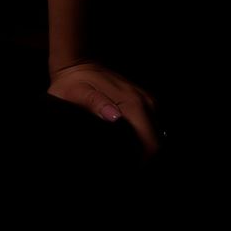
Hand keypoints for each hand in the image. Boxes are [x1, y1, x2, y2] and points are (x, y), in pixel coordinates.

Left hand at [47, 60, 163, 160]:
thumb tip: (114, 117)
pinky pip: (151, 125)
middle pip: (156, 141)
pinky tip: (130, 144)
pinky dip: (144, 138)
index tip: (130, 167)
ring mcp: (146, 100)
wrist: (78, 63)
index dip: (143, 160)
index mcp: (132, 103)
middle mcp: (145, 101)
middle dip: (145, 156)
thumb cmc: (74, 82)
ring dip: (145, 147)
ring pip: (156, 134)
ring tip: (128, 156)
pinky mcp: (144, 100)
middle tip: (126, 164)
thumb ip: (96, 105)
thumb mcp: (77, 94)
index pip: (150, 142)